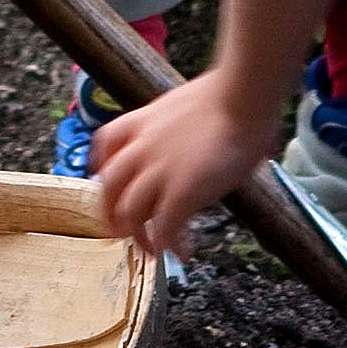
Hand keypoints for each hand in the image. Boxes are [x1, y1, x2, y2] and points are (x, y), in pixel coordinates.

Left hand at [88, 67, 286, 254]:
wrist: (244, 95)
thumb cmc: (233, 95)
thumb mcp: (188, 106)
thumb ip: (178, 128)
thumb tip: (196, 139)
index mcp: (144, 121)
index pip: (105, 144)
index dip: (101, 168)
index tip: (108, 184)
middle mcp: (143, 146)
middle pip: (108, 186)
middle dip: (112, 213)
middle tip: (123, 230)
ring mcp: (159, 170)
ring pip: (130, 213)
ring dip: (139, 238)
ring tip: (153, 250)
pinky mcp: (181, 191)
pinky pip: (165, 228)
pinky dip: (169, 245)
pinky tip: (181, 252)